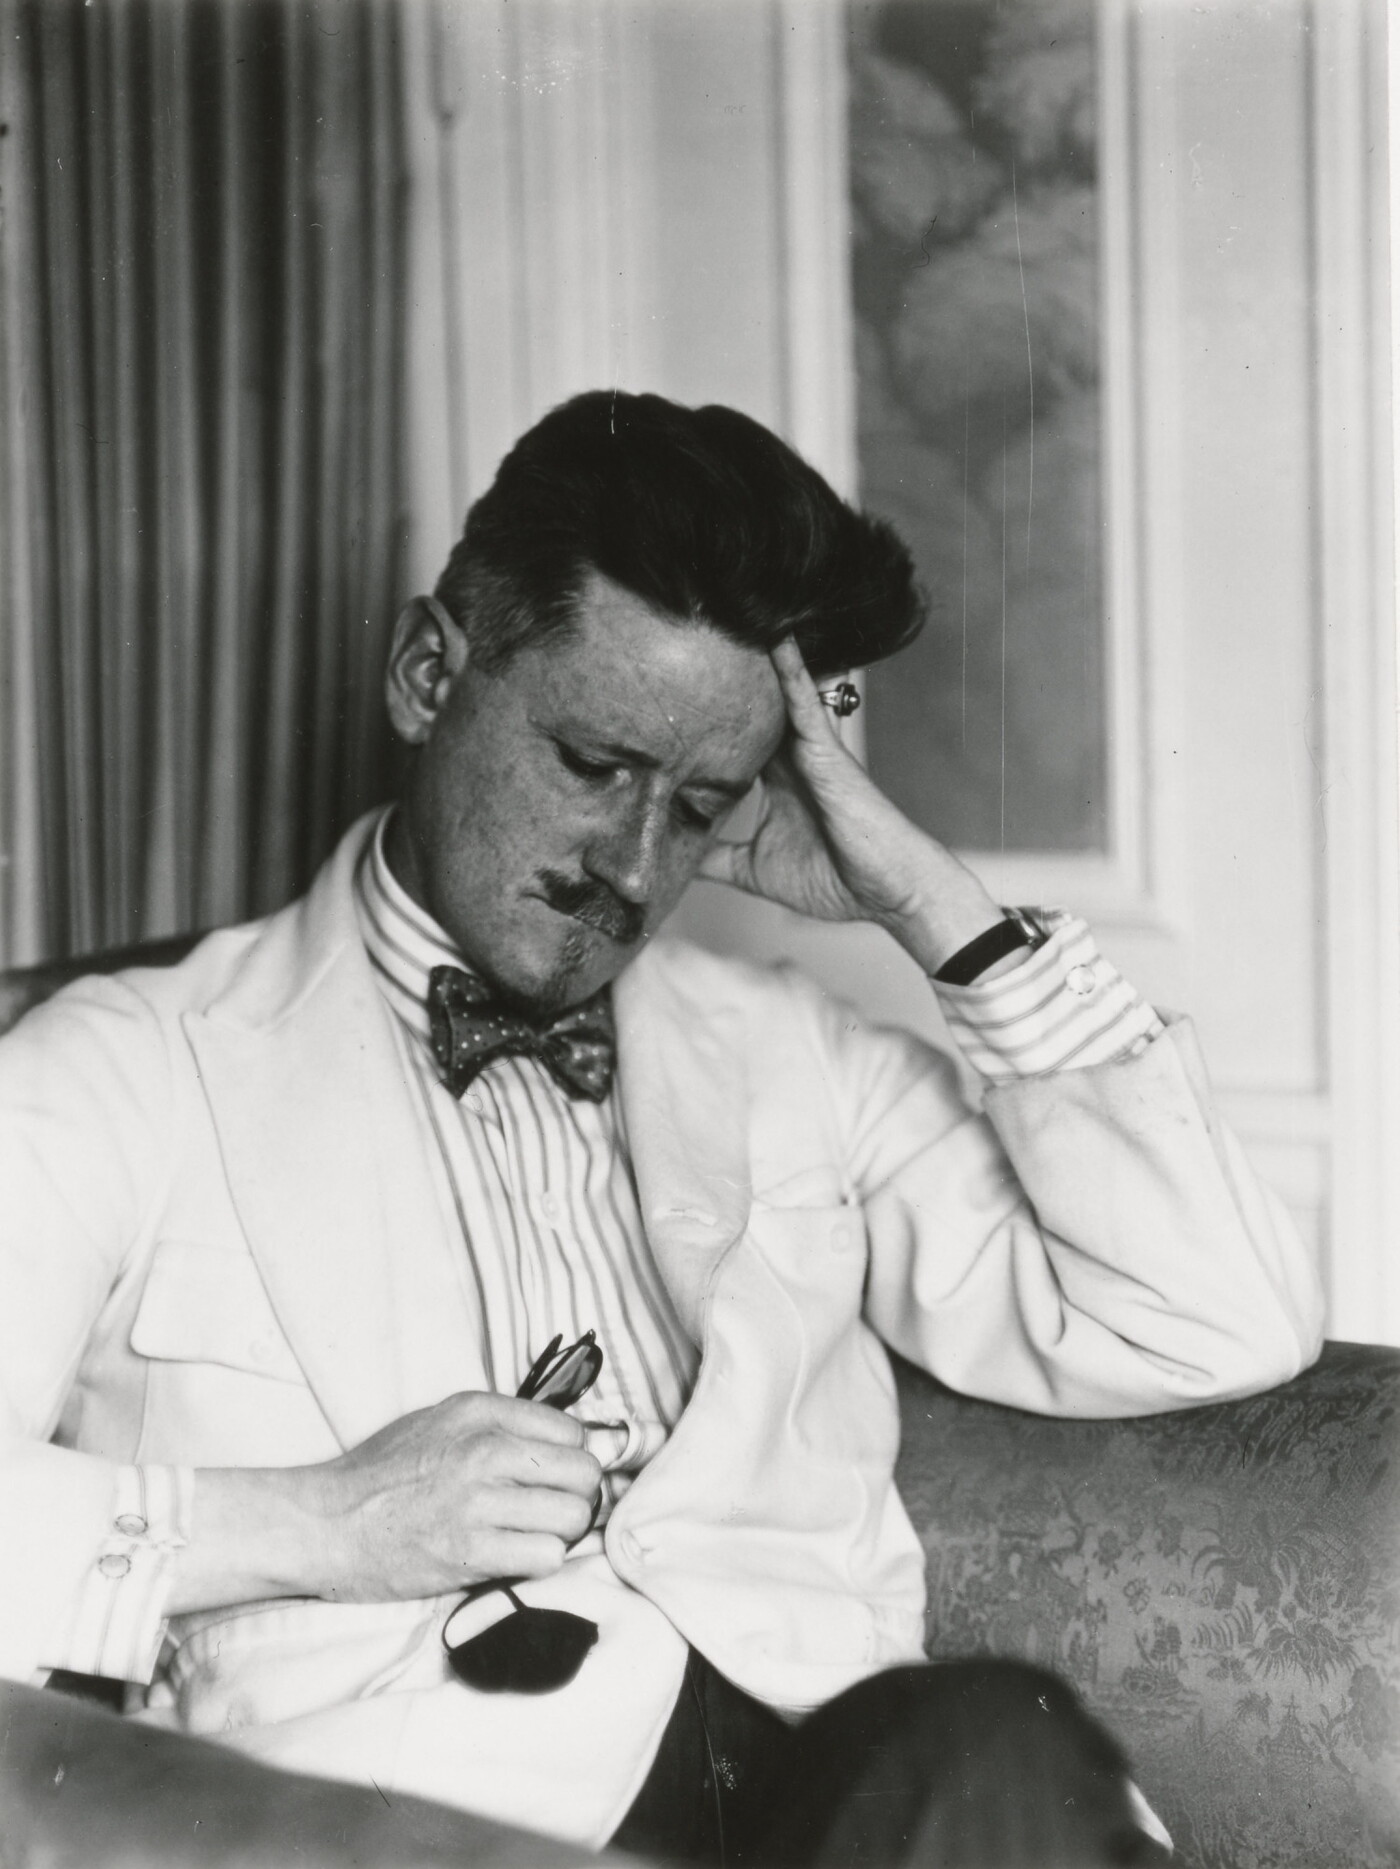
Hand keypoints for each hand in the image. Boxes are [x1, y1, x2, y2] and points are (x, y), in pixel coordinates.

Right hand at [312, 1392, 602, 1601]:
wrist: (325, 1524)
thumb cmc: (381, 1474)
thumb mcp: (439, 1421)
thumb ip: (499, 1424)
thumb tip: (568, 1440)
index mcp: (478, 1413)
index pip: (574, 1431)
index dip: (571, 1459)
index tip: (555, 1478)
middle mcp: (484, 1450)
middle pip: (583, 1474)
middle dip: (575, 1497)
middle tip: (550, 1512)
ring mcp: (478, 1502)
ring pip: (573, 1517)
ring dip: (560, 1534)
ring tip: (531, 1537)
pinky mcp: (470, 1552)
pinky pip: (547, 1557)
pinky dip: (540, 1562)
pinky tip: (514, 1557)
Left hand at [698, 638, 1004, 973]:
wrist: (889, 891)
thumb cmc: (835, 880)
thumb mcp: (755, 869)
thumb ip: (717, 859)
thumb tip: (673, 862)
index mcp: (773, 779)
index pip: (731, 736)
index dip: (702, 713)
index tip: (665, 687)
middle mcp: (789, 756)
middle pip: (748, 704)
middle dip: (720, 670)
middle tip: (688, 627)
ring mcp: (809, 748)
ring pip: (773, 692)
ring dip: (751, 655)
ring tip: (722, 607)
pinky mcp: (827, 749)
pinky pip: (805, 700)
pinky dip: (790, 668)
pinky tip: (773, 635)